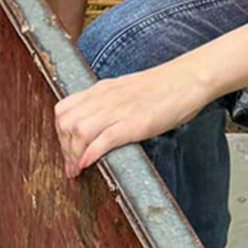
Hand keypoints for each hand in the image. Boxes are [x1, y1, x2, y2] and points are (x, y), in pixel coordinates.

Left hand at [54, 63, 210, 173]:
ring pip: (78, 131)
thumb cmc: (163, 87)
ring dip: (74, 154)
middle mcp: (104, 98)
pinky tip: (88, 165)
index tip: (66, 149)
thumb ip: (109, 103)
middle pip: (65, 123)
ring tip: (77, 169)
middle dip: (63, 148)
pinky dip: (91, 154)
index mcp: (101, 89)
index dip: (59, 133)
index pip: (63, 110)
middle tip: (70, 165)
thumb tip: (99, 123)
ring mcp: (118, 110)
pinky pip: (104, 139)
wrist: (189, 78)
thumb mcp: (126, 90)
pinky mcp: (135, 123)